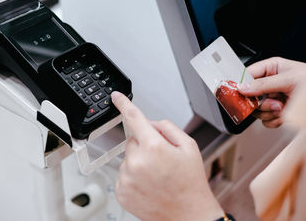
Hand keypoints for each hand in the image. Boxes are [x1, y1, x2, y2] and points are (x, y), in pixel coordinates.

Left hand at [112, 91, 223, 220]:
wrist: (188, 215)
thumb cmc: (190, 183)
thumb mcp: (189, 147)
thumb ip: (168, 128)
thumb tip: (150, 123)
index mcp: (154, 147)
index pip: (134, 118)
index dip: (124, 104)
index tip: (115, 97)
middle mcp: (137, 162)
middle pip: (132, 140)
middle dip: (145, 145)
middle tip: (161, 160)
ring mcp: (127, 178)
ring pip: (127, 158)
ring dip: (139, 162)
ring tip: (157, 176)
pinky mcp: (121, 192)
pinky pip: (123, 174)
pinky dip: (133, 177)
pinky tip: (149, 185)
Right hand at [238, 57, 305, 127]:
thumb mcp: (289, 80)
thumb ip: (264, 84)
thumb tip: (243, 87)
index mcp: (272, 68)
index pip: (248, 74)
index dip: (241, 83)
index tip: (237, 92)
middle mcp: (270, 83)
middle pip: (249, 95)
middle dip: (259, 102)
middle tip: (271, 102)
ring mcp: (272, 99)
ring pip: (255, 109)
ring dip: (268, 111)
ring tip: (281, 107)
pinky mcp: (276, 113)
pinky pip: (264, 120)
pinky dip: (273, 120)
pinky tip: (283, 114)